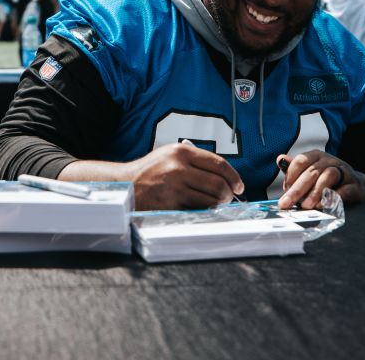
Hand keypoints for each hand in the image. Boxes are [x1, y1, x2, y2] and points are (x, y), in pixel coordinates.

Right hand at [124, 142, 243, 210]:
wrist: (125, 186)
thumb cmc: (150, 171)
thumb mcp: (170, 155)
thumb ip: (195, 160)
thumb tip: (225, 175)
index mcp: (181, 153)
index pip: (219, 164)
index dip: (234, 177)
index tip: (239, 185)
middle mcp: (178, 169)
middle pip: (218, 184)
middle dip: (229, 194)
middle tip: (229, 197)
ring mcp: (174, 189)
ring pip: (210, 200)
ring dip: (218, 205)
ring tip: (215, 204)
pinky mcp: (170, 206)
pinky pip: (197, 211)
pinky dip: (203, 212)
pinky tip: (201, 208)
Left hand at [277, 151, 364, 209]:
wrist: (357, 185)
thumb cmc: (328, 179)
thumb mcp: (311, 170)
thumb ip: (295, 167)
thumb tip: (280, 159)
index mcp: (317, 155)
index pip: (301, 160)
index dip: (291, 175)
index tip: (285, 190)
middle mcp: (330, 160)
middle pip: (312, 171)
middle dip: (297, 189)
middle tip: (287, 203)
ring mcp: (344, 171)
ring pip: (328, 177)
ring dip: (314, 192)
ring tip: (305, 206)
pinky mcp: (354, 185)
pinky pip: (344, 190)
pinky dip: (332, 198)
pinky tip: (322, 206)